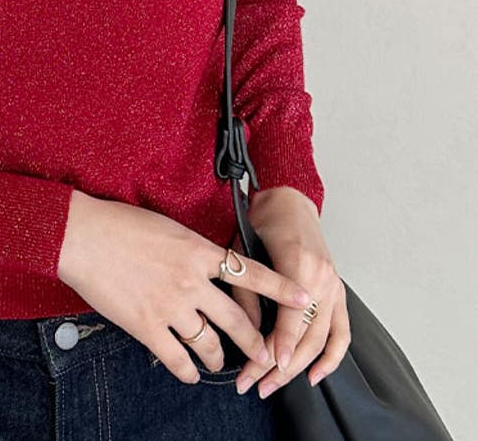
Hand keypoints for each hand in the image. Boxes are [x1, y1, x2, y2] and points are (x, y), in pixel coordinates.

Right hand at [56, 189, 315, 384]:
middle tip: (267, 353)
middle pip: (235, 319)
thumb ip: (192, 248)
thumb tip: (206, 262)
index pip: (251, 272)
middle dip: (255, 340)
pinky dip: (187, 370)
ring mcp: (169, 306)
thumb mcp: (167, 226)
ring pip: (209, 343)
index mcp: (198, 251)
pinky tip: (190, 373)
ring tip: (224, 363)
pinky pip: (176, 357)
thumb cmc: (120, 223)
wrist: (84, 235)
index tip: (305, 299)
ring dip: (220, 357)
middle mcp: (191, 281)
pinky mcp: (146, 326)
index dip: (281, 289)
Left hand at [228, 186, 350, 396]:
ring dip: (299, 368)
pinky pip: (342, 332)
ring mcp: (334, 286)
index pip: (290, 318)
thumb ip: (246, 290)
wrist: (289, 199)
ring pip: (322, 340)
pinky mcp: (337, 291)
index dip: (276, 346)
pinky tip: (315, 376)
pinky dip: (332, 357)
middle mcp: (322, 279)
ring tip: (273, 385)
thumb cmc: (263, 218)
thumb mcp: (243, 248)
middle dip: (279, 365)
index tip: (261, 370)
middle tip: (254, 384)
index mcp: (299, 265)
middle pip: (305, 336)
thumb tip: (244, 330)